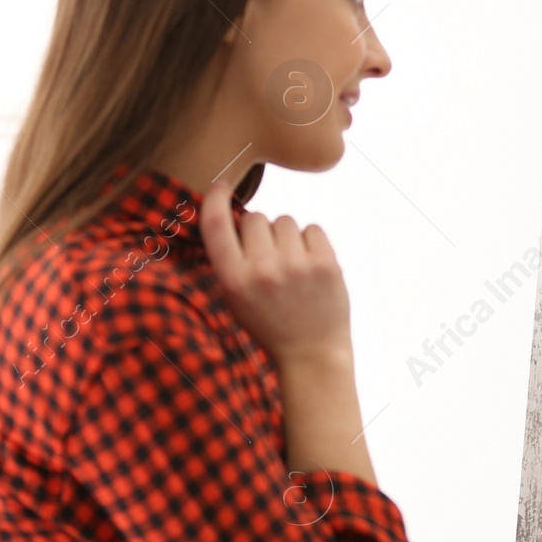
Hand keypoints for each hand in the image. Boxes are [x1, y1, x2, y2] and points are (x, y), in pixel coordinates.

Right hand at [199, 179, 350, 363]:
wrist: (312, 354)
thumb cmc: (270, 323)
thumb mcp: (235, 298)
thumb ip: (231, 259)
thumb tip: (230, 210)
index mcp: (234, 280)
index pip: (214, 223)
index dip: (214, 198)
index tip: (220, 187)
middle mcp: (263, 270)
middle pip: (255, 218)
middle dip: (259, 231)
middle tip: (269, 257)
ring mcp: (297, 266)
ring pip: (285, 220)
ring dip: (287, 236)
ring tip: (292, 266)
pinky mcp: (327, 264)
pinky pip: (313, 228)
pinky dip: (311, 242)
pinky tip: (310, 266)